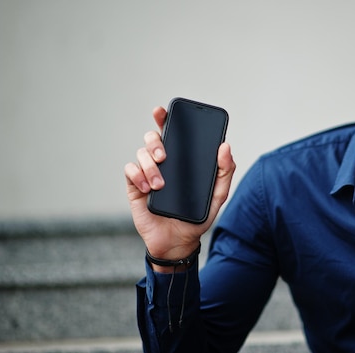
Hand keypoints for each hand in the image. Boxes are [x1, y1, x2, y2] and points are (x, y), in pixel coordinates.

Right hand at [124, 106, 235, 265]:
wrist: (178, 242)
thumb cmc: (197, 217)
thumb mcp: (218, 194)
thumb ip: (225, 171)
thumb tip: (225, 146)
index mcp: (182, 160)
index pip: (172, 133)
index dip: (164, 118)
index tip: (161, 111)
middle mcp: (163, 163)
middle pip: (152, 138)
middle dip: (155, 142)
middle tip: (164, 156)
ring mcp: (147, 174)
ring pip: (140, 153)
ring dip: (150, 166)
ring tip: (160, 184)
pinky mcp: (135, 187)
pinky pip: (129, 170)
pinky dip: (138, 176)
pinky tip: (149, 189)